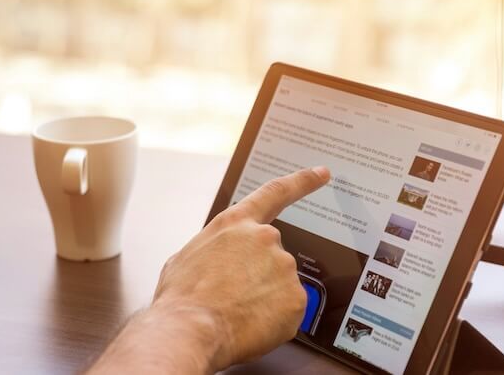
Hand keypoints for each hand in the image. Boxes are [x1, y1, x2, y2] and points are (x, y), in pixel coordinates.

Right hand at [152, 167, 329, 370]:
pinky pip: (288, 310)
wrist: (190, 329)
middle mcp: (265, 239)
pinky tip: (249, 323)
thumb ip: (215, 250)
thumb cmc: (182, 297)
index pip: (275, 193)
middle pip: (272, 256)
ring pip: (280, 285)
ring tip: (235, 311)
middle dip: (257, 276)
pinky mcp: (297, 298)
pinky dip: (273, 319)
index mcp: (235, 224)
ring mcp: (284, 267)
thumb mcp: (186, 257)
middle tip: (233, 297)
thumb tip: (219, 263)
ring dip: (263, 298)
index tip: (321, 173)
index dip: (302, 182)